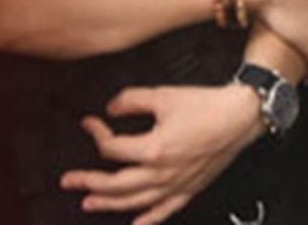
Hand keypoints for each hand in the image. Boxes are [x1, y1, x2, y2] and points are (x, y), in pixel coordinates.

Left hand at [60, 85, 261, 223]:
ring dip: (109, 204)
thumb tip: (110, 108)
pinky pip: (164, 211)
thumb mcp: (162, 95)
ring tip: (88, 204)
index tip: (89, 122)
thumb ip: (130, 100)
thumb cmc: (204, 105)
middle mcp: (162, 173)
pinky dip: (147, 220)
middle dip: (88, 182)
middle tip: (68, 181)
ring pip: (135, 202)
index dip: (96, 133)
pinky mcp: (189, 190)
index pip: (112, 148)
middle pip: (116, 184)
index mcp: (154, 149)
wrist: (239, 117)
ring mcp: (176, 185)